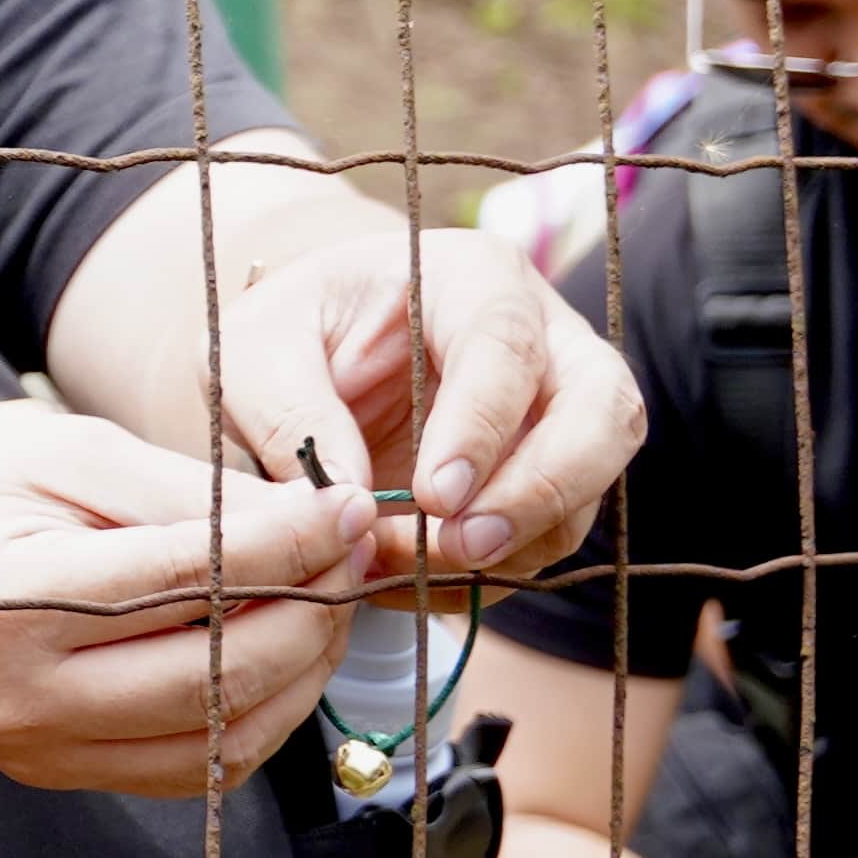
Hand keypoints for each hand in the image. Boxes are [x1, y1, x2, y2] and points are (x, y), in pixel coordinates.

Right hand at [0, 406, 382, 797]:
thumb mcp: (62, 452)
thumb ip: (187, 494)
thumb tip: (314, 525)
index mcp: (11, 599)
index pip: (192, 583)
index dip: (292, 548)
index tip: (347, 511)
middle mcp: (21, 694)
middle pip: (219, 672)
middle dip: (313, 612)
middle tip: (350, 556)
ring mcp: (36, 746)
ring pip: (220, 735)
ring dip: (300, 673)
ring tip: (320, 604)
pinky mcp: (54, 771)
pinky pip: (190, 767)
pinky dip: (253, 717)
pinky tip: (269, 656)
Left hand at [217, 211, 645, 576]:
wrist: (311, 356)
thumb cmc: (289, 334)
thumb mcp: (254, 351)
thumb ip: (293, 413)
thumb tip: (350, 501)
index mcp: (475, 278)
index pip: (507, 346)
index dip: (480, 427)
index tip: (433, 496)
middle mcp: (546, 338)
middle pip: (604, 412)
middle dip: (540, 490)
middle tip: (460, 545)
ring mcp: (564, 409)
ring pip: (590, 485)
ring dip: (511, 545)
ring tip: (408, 567)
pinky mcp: (552, 475)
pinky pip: (551, 535)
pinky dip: (492, 571)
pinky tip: (414, 579)